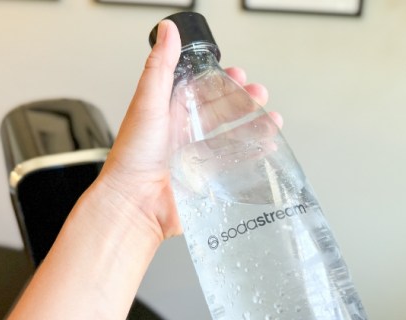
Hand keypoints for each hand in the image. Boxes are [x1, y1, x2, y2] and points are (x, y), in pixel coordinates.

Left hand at [98, 19, 280, 241]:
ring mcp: (194, 158)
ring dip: (253, 126)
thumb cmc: (133, 156)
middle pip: (219, 112)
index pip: (198, 90)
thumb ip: (160, 66)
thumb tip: (167, 31)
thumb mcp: (148, 102)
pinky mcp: (204, 181)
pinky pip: (233, 164)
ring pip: (230, 137)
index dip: (220, 81)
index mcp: (166, 113)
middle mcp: (180, 135)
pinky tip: (266, 147)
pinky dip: (252, 155)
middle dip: (243, 101)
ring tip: (272, 119)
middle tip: (260, 94)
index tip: (238, 73)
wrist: (134, 202)